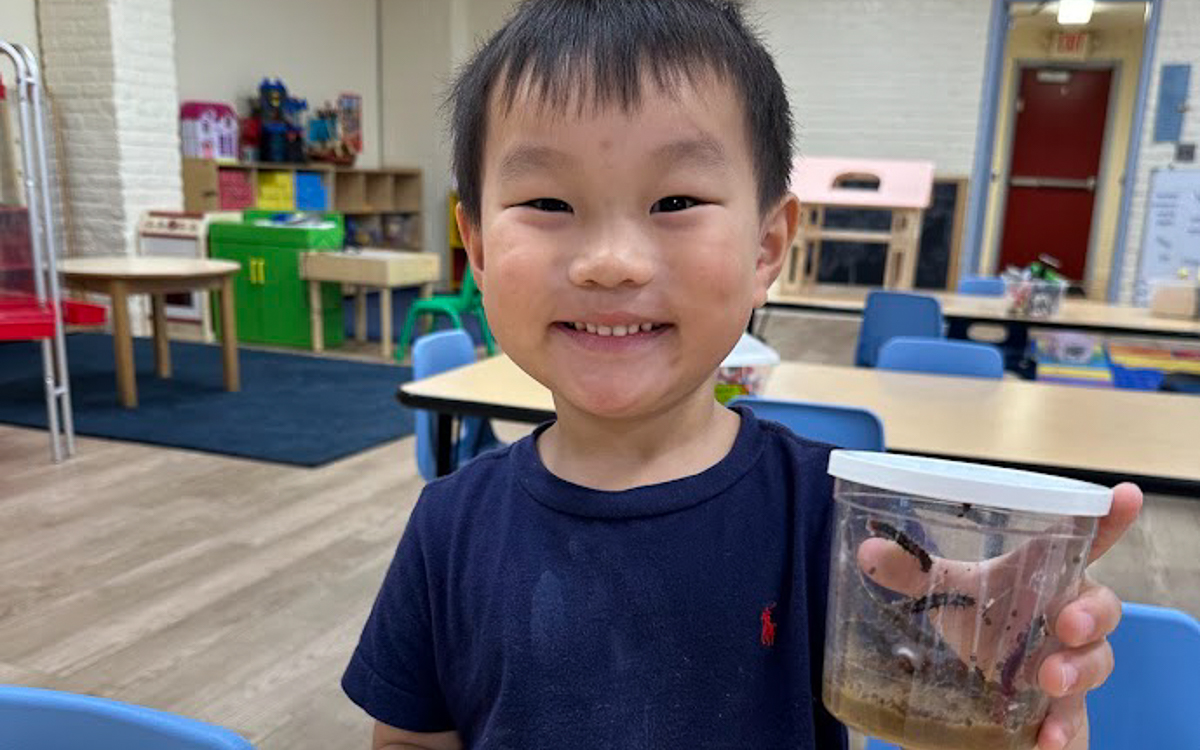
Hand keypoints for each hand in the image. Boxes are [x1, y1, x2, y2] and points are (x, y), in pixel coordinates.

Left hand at [858, 482, 1141, 749]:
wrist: (981, 698)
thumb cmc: (979, 627)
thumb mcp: (942, 596)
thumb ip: (911, 573)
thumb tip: (869, 552)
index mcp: (1040, 577)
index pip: (1080, 542)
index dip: (1107, 519)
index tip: (1125, 495)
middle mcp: (1065, 617)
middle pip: (1101, 605)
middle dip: (1091, 612)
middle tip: (1067, 624)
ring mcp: (1070, 664)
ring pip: (1097, 661)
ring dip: (1078, 669)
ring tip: (1049, 680)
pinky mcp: (1065, 710)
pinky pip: (1077, 719)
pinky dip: (1063, 730)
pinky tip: (1045, 740)